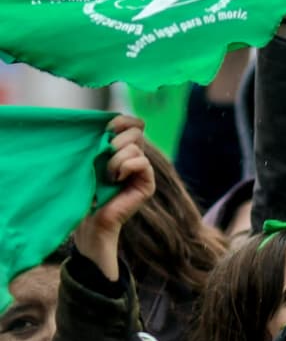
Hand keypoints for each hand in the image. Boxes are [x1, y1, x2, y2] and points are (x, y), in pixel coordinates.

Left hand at [74, 116, 155, 281]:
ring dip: (117, 159)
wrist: (88, 219)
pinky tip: (116, 180)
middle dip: (117, 139)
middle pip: (136, 131)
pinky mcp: (147, 182)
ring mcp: (142, 169)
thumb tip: (106, 122)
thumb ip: (99, 140)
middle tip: (104, 154)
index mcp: (120, 146)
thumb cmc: (83, 190)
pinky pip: (142, 162)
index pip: (132, 122)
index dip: (122, 120)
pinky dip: (127, 167)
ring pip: (136, 147)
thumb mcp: (89, 159)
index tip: (105, 129)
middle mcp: (134, 155)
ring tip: (108, 175)